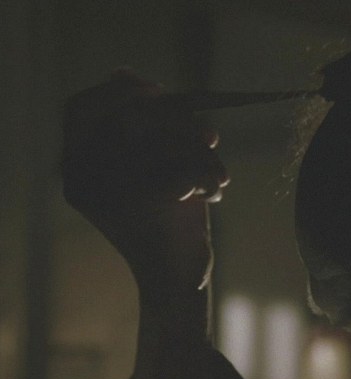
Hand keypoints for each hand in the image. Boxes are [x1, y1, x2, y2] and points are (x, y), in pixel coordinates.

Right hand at [62, 69, 227, 299]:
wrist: (177, 276)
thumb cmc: (168, 214)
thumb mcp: (152, 160)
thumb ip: (140, 118)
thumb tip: (122, 71)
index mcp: (75, 165)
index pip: (81, 107)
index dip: (121, 93)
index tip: (160, 93)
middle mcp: (80, 178)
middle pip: (133, 117)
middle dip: (182, 123)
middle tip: (211, 137)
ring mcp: (107, 192)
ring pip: (163, 143)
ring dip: (202, 155)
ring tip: (217, 176)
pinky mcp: (141, 206)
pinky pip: (182, 168)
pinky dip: (205, 177)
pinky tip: (211, 195)